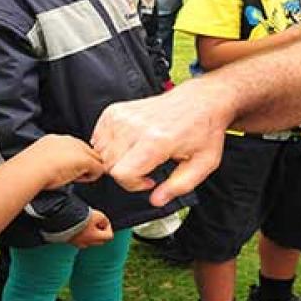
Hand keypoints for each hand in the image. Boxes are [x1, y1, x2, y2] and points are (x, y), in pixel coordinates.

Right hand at [23, 135, 104, 190]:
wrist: (31, 169)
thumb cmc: (29, 168)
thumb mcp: (38, 159)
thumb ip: (48, 159)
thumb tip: (51, 168)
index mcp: (55, 139)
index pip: (73, 147)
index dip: (74, 160)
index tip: (67, 170)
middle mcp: (69, 141)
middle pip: (86, 150)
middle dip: (84, 163)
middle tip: (73, 176)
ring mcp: (78, 149)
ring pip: (94, 158)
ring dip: (87, 169)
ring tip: (73, 178)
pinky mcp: (85, 159)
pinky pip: (98, 168)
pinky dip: (92, 176)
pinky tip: (78, 180)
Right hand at [68, 209, 112, 247]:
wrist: (63, 218)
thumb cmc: (80, 217)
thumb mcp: (98, 215)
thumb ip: (105, 220)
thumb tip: (105, 224)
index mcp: (95, 238)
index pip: (109, 236)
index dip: (108, 227)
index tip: (103, 221)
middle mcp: (87, 243)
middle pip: (100, 240)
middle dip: (100, 232)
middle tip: (96, 222)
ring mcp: (78, 243)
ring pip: (89, 241)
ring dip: (90, 234)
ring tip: (86, 223)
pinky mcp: (70, 241)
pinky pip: (79, 240)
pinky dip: (81, 235)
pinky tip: (78, 226)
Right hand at [92, 80, 230, 205]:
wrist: (200, 100)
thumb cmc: (203, 130)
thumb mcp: (203, 164)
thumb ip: (179, 186)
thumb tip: (157, 200)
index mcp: (157, 140)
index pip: (122, 173)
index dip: (134, 184)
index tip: (149, 179)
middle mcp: (136, 126)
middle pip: (109, 165)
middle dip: (125, 173)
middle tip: (146, 167)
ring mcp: (123, 116)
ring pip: (101, 152)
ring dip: (116, 160)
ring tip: (137, 156)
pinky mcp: (116, 110)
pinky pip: (98, 137)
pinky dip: (108, 146)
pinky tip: (128, 145)